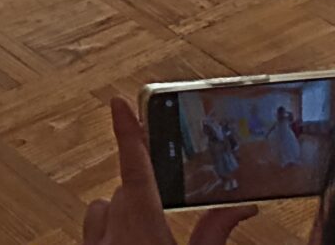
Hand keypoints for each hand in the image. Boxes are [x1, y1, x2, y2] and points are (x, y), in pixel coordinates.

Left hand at [82, 97, 254, 244]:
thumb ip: (213, 232)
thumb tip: (242, 207)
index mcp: (144, 233)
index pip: (136, 172)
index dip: (128, 133)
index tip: (119, 103)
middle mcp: (113, 236)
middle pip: (126, 192)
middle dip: (146, 196)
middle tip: (165, 217)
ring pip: (104, 207)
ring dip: (123, 212)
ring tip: (146, 235)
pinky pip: (91, 228)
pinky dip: (108, 229)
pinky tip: (127, 241)